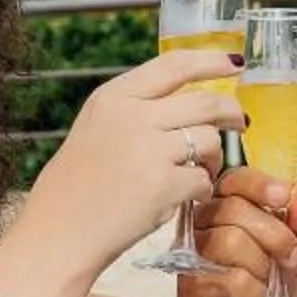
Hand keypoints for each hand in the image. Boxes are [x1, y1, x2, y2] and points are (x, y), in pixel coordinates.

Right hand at [15, 49, 247, 270]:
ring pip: (209, 139)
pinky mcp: (163, 186)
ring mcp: (149, 150)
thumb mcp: (94, 128)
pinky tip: (187, 197)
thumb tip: (185, 101)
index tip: (234, 62)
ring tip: (201, 170)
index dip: (211, 60)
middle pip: (205, 101)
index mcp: (113, 97)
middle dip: (231, 112)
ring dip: (214, 157)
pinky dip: (202, 189)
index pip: (174, 64)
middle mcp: (131, 116)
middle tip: (240, 123)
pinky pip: (203, 179)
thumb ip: (133, 110)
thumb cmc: (74, 188)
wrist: (56, 235)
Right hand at [172, 166, 296, 296]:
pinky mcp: (191, 290)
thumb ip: (296, 218)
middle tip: (291, 258)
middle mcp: (197, 230)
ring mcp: (191, 259)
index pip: (232, 180)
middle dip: (275, 234)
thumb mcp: (284, 251)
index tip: (283, 196)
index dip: (258, 183)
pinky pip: (233, 279)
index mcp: (218, 211)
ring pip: (231, 240)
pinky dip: (254, 293)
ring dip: (262, 266)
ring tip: (266, 284)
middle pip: (234, 209)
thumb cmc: (253, 292)